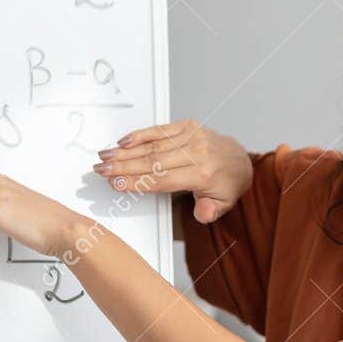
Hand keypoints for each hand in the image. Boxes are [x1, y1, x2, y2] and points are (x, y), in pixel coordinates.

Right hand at [93, 119, 251, 223]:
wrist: (240, 161)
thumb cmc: (226, 185)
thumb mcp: (223, 205)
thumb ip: (210, 211)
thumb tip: (202, 215)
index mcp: (203, 174)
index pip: (164, 179)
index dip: (138, 182)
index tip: (117, 184)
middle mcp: (196, 152)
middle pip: (152, 161)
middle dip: (123, 166)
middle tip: (101, 170)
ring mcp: (191, 137)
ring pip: (152, 145)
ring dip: (125, 151)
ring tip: (105, 157)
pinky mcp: (187, 126)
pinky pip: (160, 129)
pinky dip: (140, 135)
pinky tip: (122, 141)